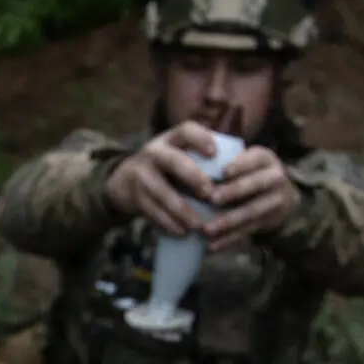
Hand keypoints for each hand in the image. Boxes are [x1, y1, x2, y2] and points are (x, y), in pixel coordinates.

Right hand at [105, 121, 228, 236]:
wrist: (124, 182)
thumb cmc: (165, 169)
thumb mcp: (177, 155)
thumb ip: (200, 159)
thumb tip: (240, 172)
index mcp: (170, 140)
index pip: (186, 131)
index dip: (201, 139)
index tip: (215, 153)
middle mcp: (154, 153)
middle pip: (174, 162)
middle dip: (193, 177)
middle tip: (210, 194)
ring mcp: (142, 175)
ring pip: (163, 193)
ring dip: (182, 210)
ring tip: (199, 225)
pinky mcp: (135, 197)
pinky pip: (153, 212)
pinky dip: (169, 224)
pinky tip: (183, 232)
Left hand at [202, 145, 299, 250]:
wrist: (281, 195)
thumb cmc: (249, 173)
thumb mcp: (244, 161)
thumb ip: (224, 161)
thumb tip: (191, 166)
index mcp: (264, 158)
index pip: (253, 160)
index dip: (239, 166)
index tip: (223, 172)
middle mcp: (275, 178)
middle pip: (255, 185)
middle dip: (233, 192)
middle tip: (212, 199)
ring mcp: (276, 201)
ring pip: (250, 212)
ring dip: (228, 222)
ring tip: (207, 229)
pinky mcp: (269, 222)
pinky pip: (247, 231)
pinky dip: (229, 240)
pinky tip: (212, 245)